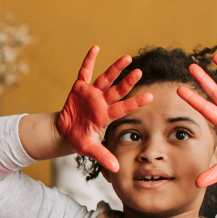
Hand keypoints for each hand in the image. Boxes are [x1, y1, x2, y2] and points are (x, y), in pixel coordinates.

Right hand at [55, 46, 152, 172]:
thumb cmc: (80, 140)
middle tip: (140, 72)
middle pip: (117, 90)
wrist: (65, 132)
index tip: (150, 97)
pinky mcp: (79, 88)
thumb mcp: (90, 149)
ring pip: (106, 78)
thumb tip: (116, 169)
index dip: (135, 103)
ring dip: (115, 68)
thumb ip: (103, 156)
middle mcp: (102, 102)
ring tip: (127, 57)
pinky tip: (96, 48)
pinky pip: (85, 71)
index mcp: (106, 115)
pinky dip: (89, 60)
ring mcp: (92, 93)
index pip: (123, 108)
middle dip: (128, 81)